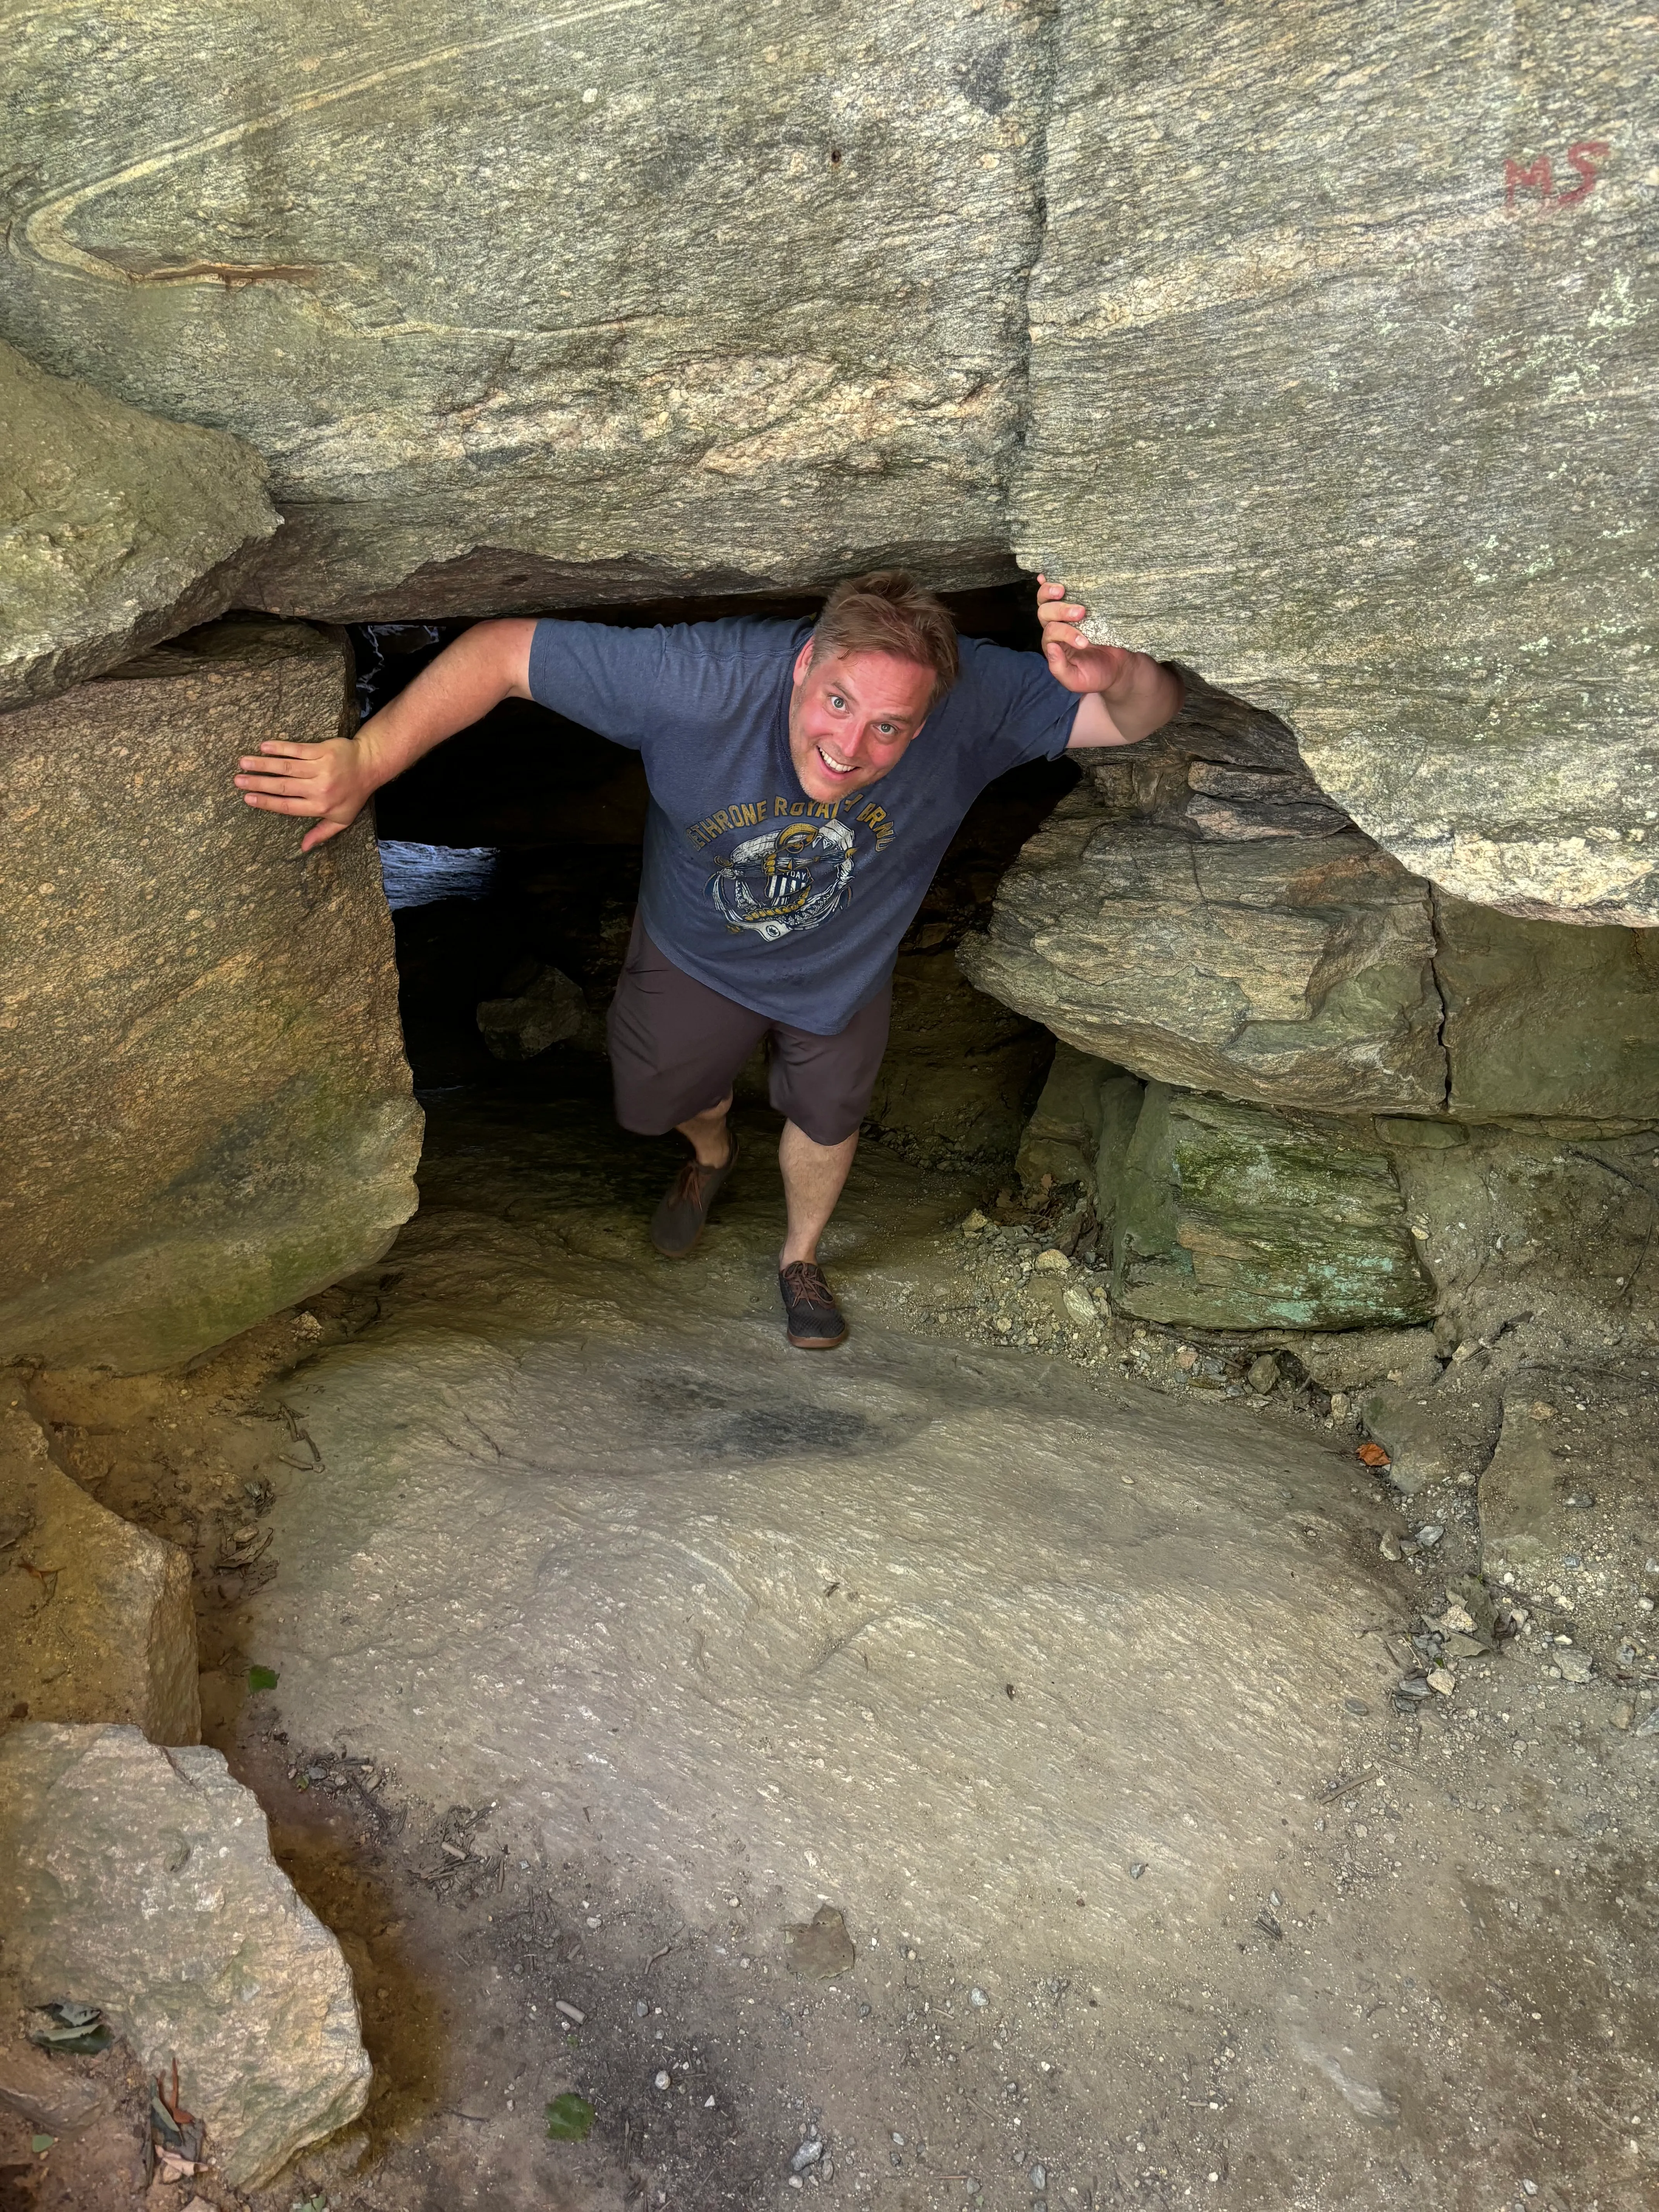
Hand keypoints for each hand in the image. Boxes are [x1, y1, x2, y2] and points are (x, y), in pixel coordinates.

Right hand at [233, 737, 378, 853]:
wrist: (370, 765)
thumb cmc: (354, 794)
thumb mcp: (342, 819)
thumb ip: (322, 833)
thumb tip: (304, 848)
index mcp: (320, 807)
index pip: (287, 806)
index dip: (266, 803)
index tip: (247, 799)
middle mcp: (319, 788)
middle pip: (282, 787)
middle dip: (258, 784)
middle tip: (238, 781)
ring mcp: (320, 768)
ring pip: (286, 767)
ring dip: (263, 764)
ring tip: (243, 762)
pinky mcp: (322, 750)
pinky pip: (297, 749)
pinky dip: (280, 747)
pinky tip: (264, 746)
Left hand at [1037, 574, 1133, 697]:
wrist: (1119, 666)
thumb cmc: (1097, 674)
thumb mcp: (1076, 680)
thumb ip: (1059, 668)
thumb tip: (1051, 647)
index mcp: (1054, 646)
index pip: (1051, 633)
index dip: (1065, 634)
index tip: (1086, 642)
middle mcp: (1056, 628)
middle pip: (1045, 613)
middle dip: (1061, 611)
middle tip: (1081, 612)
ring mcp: (1065, 615)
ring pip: (1047, 600)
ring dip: (1052, 593)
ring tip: (1064, 589)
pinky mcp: (1079, 603)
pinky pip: (1059, 593)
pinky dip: (1049, 583)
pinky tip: (1045, 575)